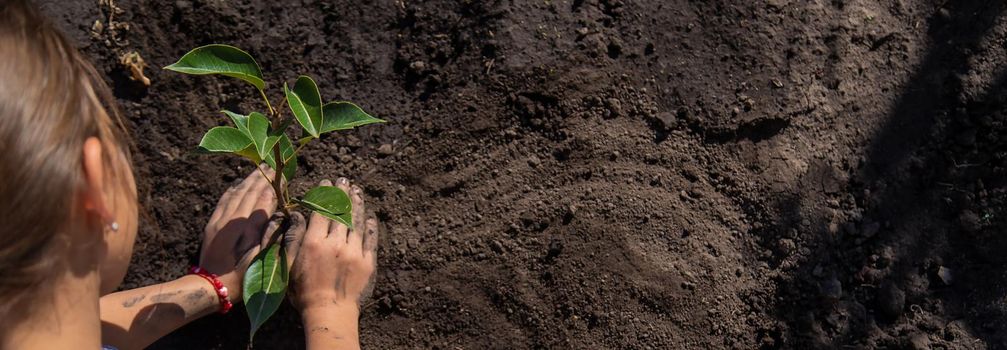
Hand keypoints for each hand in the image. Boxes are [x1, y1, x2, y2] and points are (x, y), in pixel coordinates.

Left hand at [200, 166, 276, 302]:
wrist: (210, 287)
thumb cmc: (240, 278)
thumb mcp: (260, 260)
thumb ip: (269, 235)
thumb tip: (278, 214)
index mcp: (246, 228)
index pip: (263, 201)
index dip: (274, 188)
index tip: (283, 177)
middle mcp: (231, 220)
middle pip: (249, 193)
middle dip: (261, 179)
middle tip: (271, 166)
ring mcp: (220, 221)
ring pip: (236, 194)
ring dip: (247, 181)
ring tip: (257, 170)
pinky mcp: (212, 225)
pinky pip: (223, 201)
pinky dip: (232, 190)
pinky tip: (237, 184)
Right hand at [288, 177, 378, 313]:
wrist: (328, 312)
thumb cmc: (303, 292)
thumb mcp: (289, 265)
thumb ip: (293, 238)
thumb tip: (297, 215)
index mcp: (314, 242)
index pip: (321, 210)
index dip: (324, 194)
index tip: (326, 182)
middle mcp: (335, 243)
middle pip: (341, 212)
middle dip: (342, 193)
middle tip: (344, 180)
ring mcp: (354, 251)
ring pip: (357, 221)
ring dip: (357, 204)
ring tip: (357, 191)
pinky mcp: (367, 262)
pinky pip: (371, 238)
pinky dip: (371, 225)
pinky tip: (370, 216)